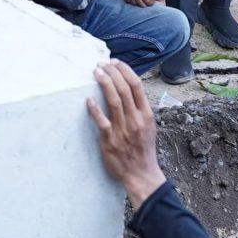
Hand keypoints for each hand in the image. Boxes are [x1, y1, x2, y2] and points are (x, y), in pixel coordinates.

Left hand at [86, 61, 165, 208]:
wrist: (141, 175)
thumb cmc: (143, 150)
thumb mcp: (149, 127)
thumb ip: (140, 109)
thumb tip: (129, 89)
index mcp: (146, 114)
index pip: (136, 86)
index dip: (125, 71)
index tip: (115, 62)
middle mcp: (136, 120)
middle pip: (124, 89)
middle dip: (112, 73)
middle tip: (102, 64)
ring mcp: (123, 130)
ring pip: (114, 101)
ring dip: (105, 84)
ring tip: (96, 72)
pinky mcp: (110, 141)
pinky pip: (102, 122)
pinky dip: (95, 109)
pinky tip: (88, 100)